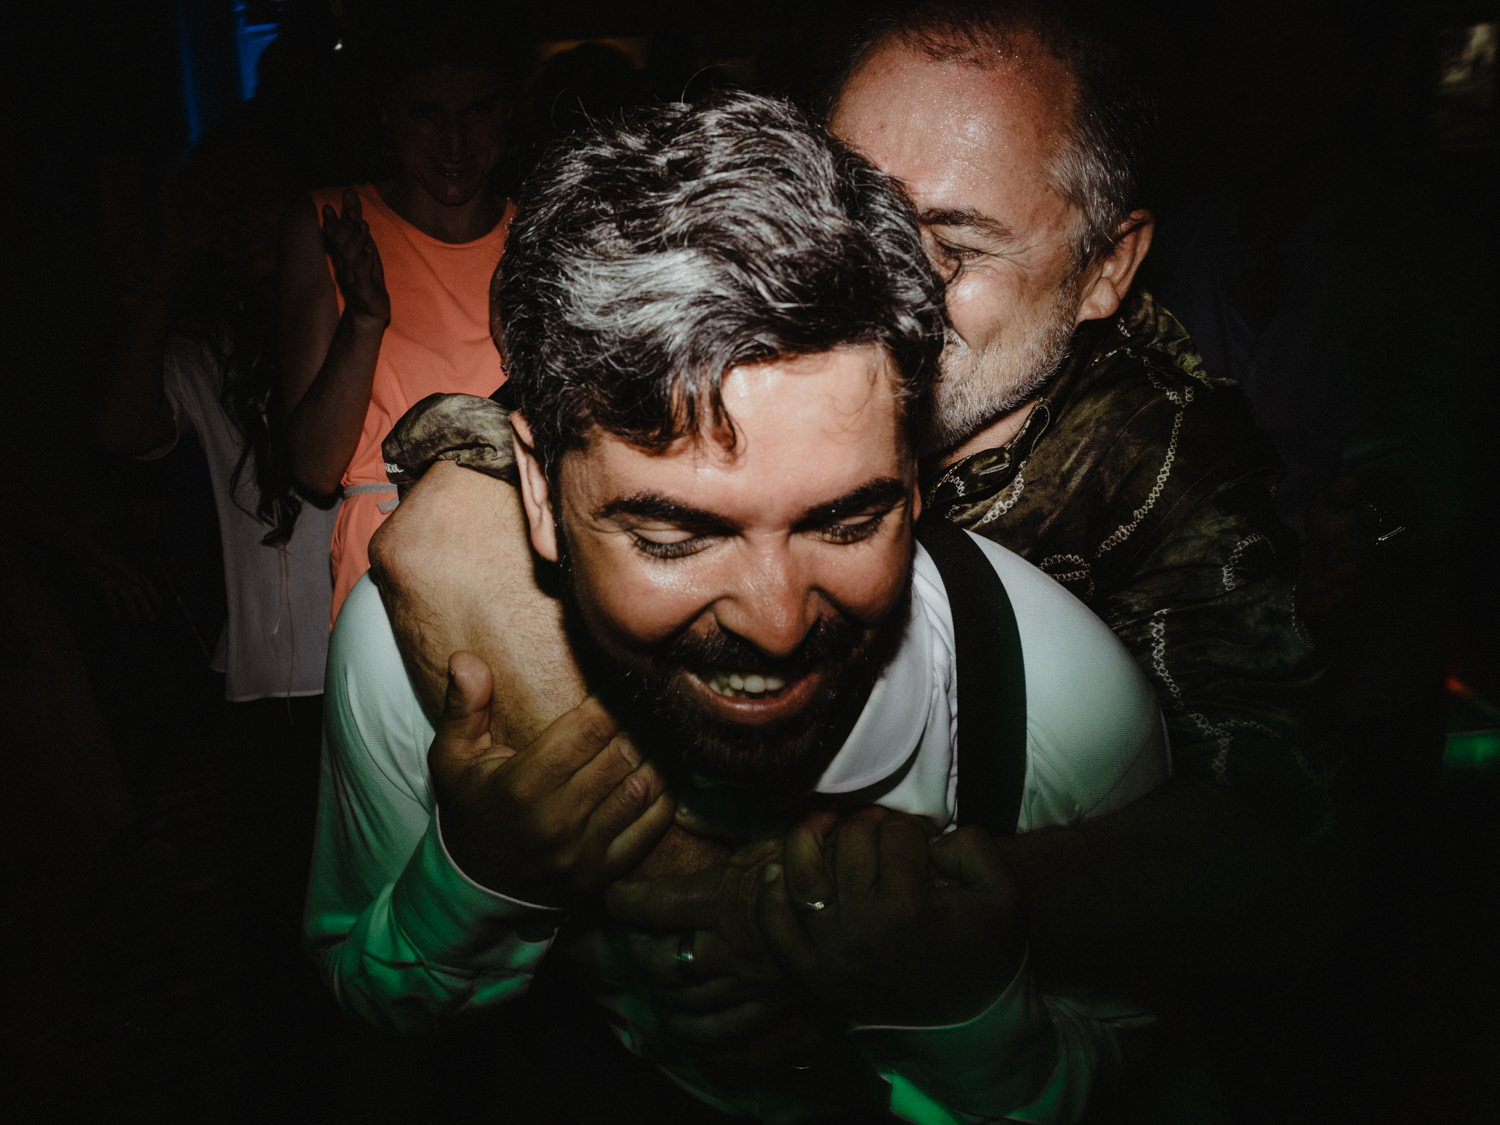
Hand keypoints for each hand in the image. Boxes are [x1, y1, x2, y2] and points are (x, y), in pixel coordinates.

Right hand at [321, 187, 389, 325]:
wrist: (369, 311)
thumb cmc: (366, 276)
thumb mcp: (364, 246)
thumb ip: (356, 223)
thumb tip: (351, 195)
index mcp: (343, 254)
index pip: (335, 236)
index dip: (332, 222)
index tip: (329, 206)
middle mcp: (344, 265)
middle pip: (340, 244)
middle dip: (341, 226)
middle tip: (343, 210)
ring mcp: (354, 277)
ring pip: (351, 258)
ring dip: (356, 241)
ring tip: (363, 225)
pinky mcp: (365, 290)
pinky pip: (363, 276)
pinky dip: (364, 263)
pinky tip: (368, 252)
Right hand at [429, 651, 674, 903]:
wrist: (477, 885)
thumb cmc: (471, 808)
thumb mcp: (452, 759)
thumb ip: (463, 707)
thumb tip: (467, 658)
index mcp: (521, 785)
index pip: (586, 729)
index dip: (613, 700)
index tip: (624, 683)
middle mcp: (555, 820)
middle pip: (619, 755)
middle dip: (640, 723)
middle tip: (650, 703)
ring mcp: (581, 852)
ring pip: (640, 789)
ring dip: (659, 755)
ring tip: (662, 731)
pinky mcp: (601, 874)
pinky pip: (649, 829)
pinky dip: (665, 796)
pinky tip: (666, 771)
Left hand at [606, 834, 835, 1078]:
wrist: (875, 907)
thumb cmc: (822, 864)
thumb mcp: (770, 835)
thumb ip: (721, 826)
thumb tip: (680, 811)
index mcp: (723, 900)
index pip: (653, 905)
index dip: (625, 901)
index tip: (614, 896)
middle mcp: (729, 948)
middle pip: (660, 960)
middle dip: (635, 948)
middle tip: (630, 936)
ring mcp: (749, 985)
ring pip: (684, 1002)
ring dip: (660, 992)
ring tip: (653, 978)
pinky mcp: (772, 1011)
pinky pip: (723, 1035)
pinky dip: (696, 1035)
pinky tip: (683, 1026)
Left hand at [759, 806, 1024, 1026]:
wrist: (967, 1017)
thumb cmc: (983, 949)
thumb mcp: (1004, 895)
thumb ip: (973, 847)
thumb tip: (928, 837)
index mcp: (908, 909)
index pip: (898, 834)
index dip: (914, 827)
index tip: (924, 841)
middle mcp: (862, 929)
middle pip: (851, 841)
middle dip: (872, 824)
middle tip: (887, 835)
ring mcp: (830, 952)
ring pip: (804, 870)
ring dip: (811, 834)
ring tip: (828, 824)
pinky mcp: (812, 974)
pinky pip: (775, 926)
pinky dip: (770, 892)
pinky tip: (776, 867)